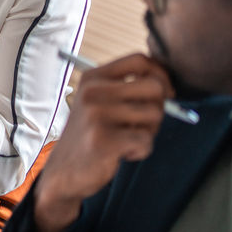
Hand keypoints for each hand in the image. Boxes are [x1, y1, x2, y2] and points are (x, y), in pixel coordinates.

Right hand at [32, 54, 172, 231]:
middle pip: (153, 86)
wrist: (64, 171)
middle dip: (159, 107)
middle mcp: (92, 92)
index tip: (165, 92)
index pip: (139, 60)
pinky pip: (146, 140)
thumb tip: (166, 83)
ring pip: (154, 114)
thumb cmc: (90, 136)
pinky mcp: (102, 139)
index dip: (161, 74)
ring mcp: (95, 115)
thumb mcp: (99, 103)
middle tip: (144, 123)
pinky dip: (142, 150)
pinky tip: (124, 153)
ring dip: (149, 132)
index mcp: (92, 78)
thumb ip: (126, 88)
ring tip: (129, 139)